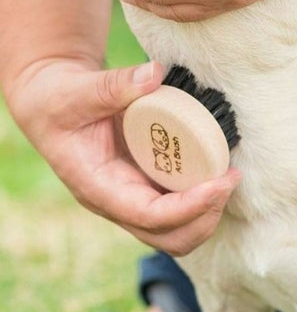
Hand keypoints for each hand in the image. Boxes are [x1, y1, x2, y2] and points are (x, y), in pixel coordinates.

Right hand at [6, 58, 240, 255]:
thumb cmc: (58, 100)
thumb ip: (112, 84)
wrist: (51, 102)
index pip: (149, 216)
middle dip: (206, 216)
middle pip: (170, 238)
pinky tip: (219, 169)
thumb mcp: (75, 90)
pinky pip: (181, 208)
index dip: (189, 206)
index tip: (221, 182)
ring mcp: (133, 199)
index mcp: (97, 188)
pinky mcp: (147, 187)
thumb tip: (153, 73)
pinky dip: (204, 197)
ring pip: (179, 231)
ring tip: (230, 175)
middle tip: (230, 178)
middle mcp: (117, 203)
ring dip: (209, 211)